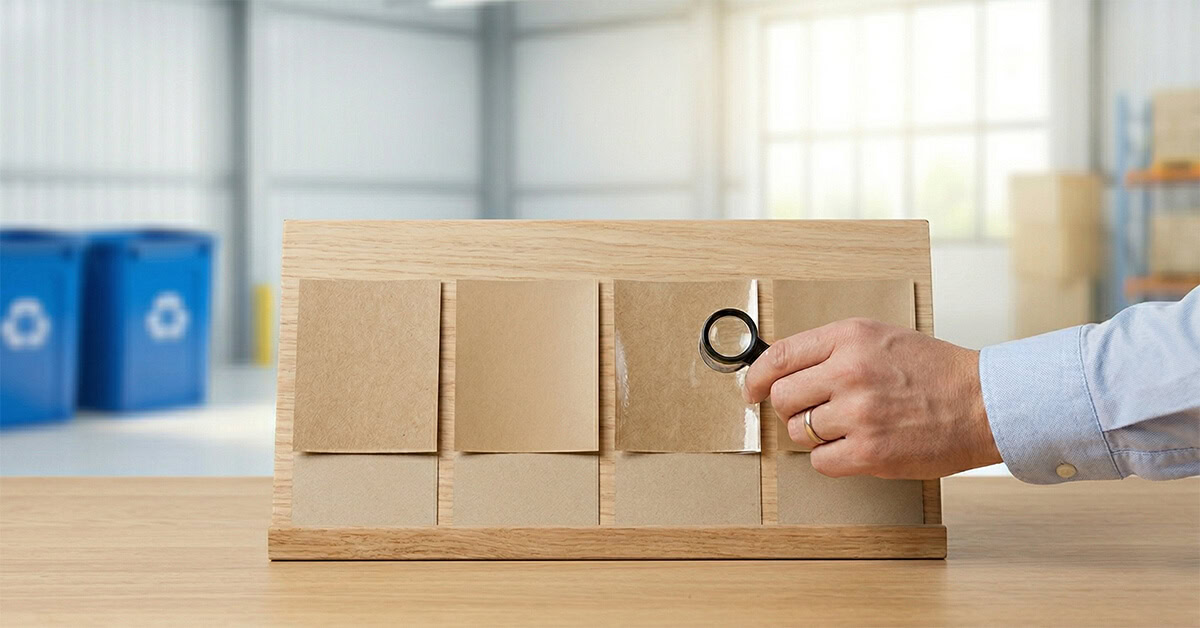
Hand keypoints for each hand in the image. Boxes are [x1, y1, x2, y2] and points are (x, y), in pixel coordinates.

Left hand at [744, 318, 1000, 479]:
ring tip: (848, 427)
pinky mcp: (868, 453)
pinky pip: (819, 461)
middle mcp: (849, 372)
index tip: (752, 390)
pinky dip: (832, 458)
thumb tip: (780, 370)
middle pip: (783, 399)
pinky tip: (856, 446)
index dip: (757, 378)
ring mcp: (858, 414)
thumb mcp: (879, 339)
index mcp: (849, 338)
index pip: (779, 357)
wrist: (982, 403)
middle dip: (793, 408)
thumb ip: (832, 349)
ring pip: (798, 432)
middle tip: (817, 411)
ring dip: (815, 435)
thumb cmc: (934, 372)